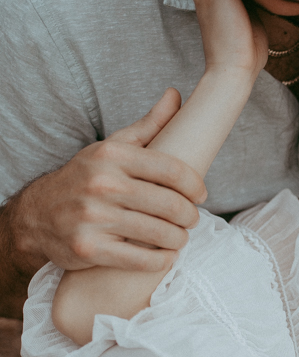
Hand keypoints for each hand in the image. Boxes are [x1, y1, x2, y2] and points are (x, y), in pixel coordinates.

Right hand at [11, 90, 206, 273]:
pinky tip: (165, 256)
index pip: (172, 170)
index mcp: (112, 156)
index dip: (195, 185)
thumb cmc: (86, 179)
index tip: (201, 195)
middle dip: (189, 216)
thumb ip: (148, 125)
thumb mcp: (113, 148)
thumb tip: (176, 95)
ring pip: (159, 233)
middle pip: (170, 205)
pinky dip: (161, 261)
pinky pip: (140, 260)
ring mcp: (94, 217)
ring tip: (179, 238)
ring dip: (178, 239)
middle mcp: (102, 184)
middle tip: (191, 220)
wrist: (38, 214)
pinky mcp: (89, 247)